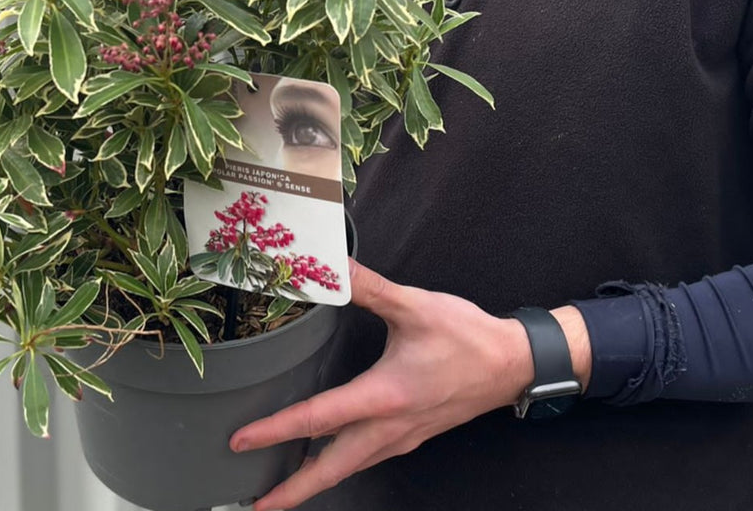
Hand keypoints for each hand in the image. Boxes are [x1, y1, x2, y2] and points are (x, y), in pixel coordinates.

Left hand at [230, 260, 585, 509]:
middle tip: (258, 505)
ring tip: (284, 488)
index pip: (320, 419)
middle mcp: (390, 427)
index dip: (276, 431)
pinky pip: (367, 458)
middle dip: (292, 490)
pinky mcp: (412, 434)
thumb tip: (331, 266)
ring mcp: (402, 437)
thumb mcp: (414, 305)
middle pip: (332, 468)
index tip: (242, 442)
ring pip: (350, 467)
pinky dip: (341, 465)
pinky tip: (331, 456)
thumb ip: (369, 286)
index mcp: (384, 397)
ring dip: (315, 480)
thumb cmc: (466, 336)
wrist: (511, 364)